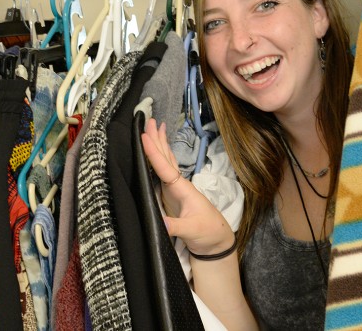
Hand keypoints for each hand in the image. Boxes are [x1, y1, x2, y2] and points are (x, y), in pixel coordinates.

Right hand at [141, 118, 234, 255]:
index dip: (154, 153)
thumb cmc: (207, 232)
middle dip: (157, 139)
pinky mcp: (171, 196)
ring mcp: (175, 189)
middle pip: (166, 158)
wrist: (216, 241)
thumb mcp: (192, 230)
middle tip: (149, 120)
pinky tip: (156, 152)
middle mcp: (178, 185)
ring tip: (154, 128)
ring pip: (165, 162)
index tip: (144, 136)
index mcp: (183, 189)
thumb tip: (158, 222)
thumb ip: (175, 226)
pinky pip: (163, 172)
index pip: (165, 167)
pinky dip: (159, 159)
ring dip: (159, 145)